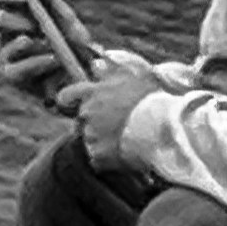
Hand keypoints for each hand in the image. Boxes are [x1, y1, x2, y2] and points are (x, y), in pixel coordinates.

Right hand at [0, 0, 105, 104]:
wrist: (85, 74)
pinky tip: (52, 59)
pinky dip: (35, 63)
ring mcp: (9, 55)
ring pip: (5, 47)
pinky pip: (15, 70)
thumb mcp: (64, 16)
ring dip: (28, 43)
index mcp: (16, 11)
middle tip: (34, 26)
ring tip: (47, 44)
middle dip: (16, 20)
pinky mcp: (14, 77)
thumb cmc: (70, 41)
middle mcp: (8, 32)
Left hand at [62, 51, 170, 166]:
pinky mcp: (97, 156)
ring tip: (126, 139)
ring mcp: (90, 136)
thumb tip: (94, 65)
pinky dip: (108, 159)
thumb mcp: (132, 76)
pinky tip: (125, 154)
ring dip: (103, 141)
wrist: (160, 125)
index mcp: (92, 93)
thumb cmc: (149, 98)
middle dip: (95, 123)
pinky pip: (98, 159)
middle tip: (117, 125)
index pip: (66, 96)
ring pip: (90, 140)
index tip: (70, 105)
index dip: (68, 101)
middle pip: (82, 120)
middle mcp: (87, 114)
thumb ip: (110, 71)